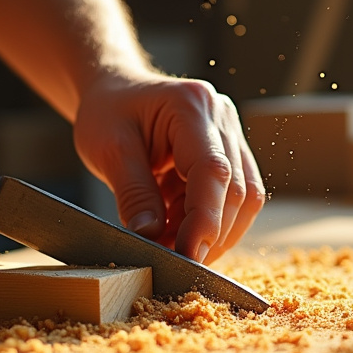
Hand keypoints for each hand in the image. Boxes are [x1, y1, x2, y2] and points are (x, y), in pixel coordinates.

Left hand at [73, 73, 264, 264]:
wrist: (114, 91)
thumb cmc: (108, 112)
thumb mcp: (108, 150)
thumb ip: (133, 193)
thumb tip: (151, 236)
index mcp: (191, 106)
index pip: (213, 170)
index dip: (205, 219)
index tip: (186, 255)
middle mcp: (221, 117)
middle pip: (237, 190)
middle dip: (209, 234)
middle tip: (173, 260)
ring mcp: (231, 134)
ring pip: (244, 198)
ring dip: (212, 232)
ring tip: (171, 245)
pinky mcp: (229, 153)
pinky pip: (232, 197)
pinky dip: (206, 221)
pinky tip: (177, 229)